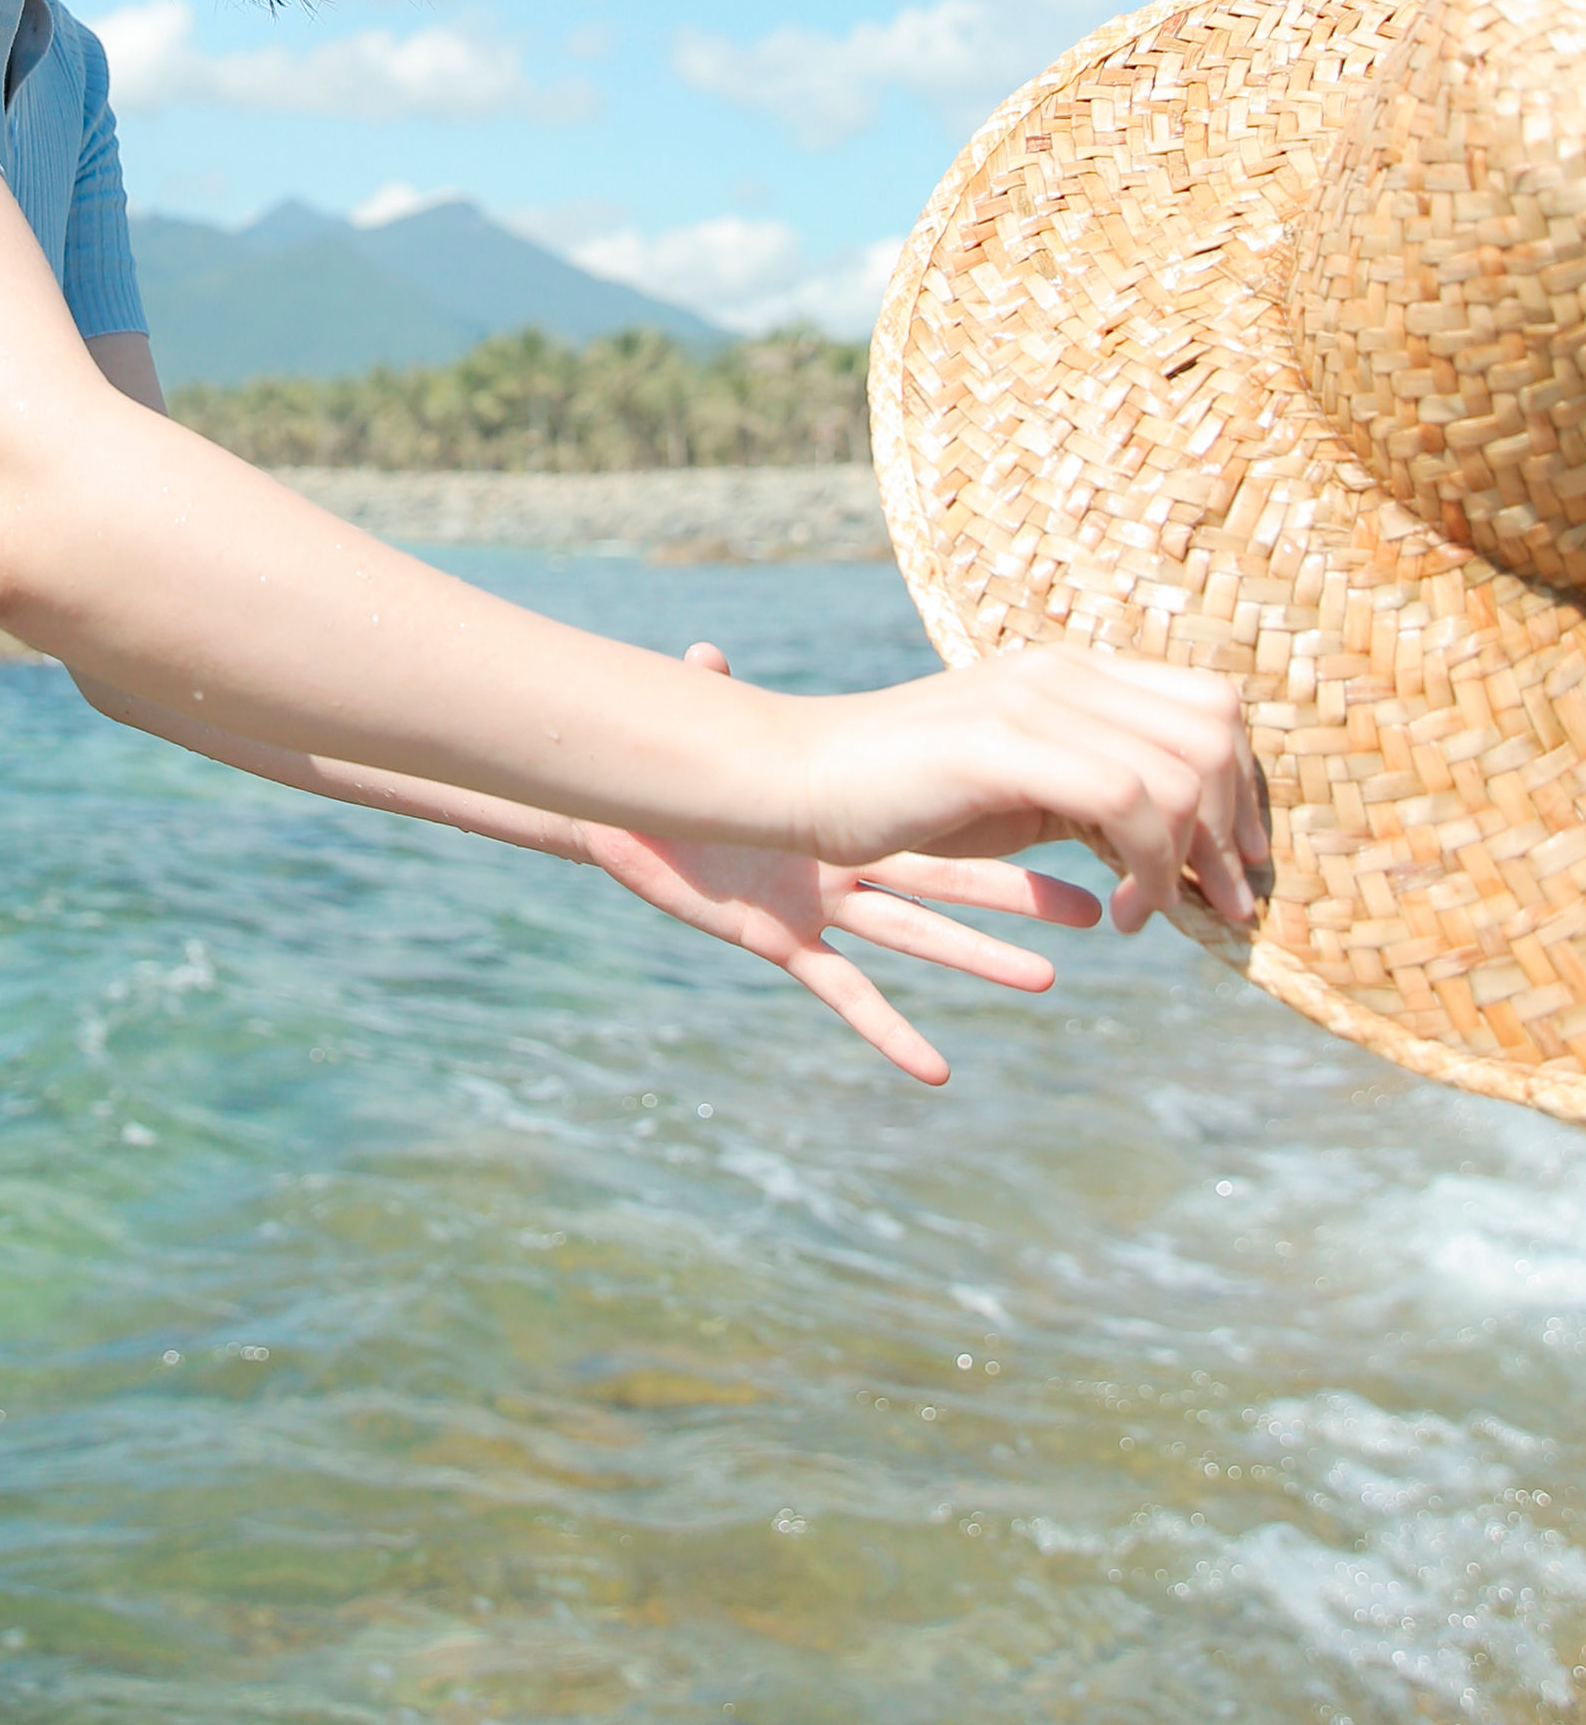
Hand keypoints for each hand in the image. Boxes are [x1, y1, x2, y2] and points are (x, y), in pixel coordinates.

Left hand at [587, 647, 1102, 1084]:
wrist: (616, 825)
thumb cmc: (663, 777)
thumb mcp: (697, 733)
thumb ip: (711, 696)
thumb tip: (702, 653)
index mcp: (843, 806)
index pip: (942, 811)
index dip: (1007, 816)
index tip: (1071, 804)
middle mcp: (844, 860)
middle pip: (953, 875)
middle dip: (1026, 890)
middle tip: (1107, 899)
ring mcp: (819, 905)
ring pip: (916, 934)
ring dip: (981, 959)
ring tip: (1051, 975)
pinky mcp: (778, 943)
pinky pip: (846, 995)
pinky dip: (887, 1031)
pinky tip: (935, 1071)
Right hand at [787, 636, 1267, 937]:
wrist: (798, 774)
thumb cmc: (909, 786)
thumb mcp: (1023, 777)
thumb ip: (1098, 787)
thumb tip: (1188, 834)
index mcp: (1069, 670)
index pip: (1211, 702)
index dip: (1245, 784)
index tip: (1243, 858)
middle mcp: (1058, 673)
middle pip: (1209, 738)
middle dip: (1234, 830)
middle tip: (1228, 902)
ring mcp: (1026, 703)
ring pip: (1171, 777)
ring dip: (1188, 866)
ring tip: (1163, 918)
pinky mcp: (994, 749)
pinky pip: (1121, 803)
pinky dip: (1144, 874)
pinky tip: (1117, 920)